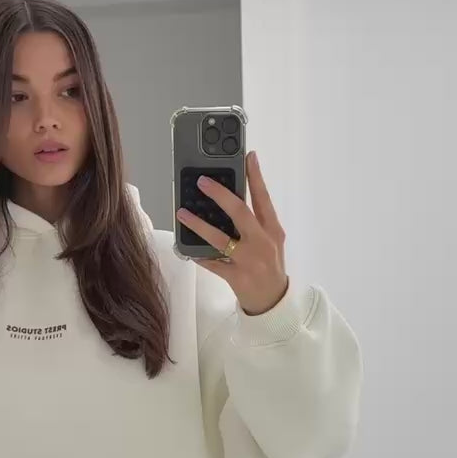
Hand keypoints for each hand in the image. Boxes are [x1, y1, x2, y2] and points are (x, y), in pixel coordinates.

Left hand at [176, 151, 288, 315]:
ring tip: (182, 213)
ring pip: (220, 238)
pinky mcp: (237, 277)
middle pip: (241, 212)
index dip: (255, 176)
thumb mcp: (270, 240)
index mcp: (272, 229)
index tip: (248, 156)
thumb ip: (256, 222)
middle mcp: (262, 242)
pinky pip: (213, 263)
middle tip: (202, 181)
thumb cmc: (269, 265)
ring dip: (199, 224)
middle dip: (220, 194)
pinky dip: (199, 255)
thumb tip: (230, 198)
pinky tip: (188, 248)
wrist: (274, 300)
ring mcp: (249, 260)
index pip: (264, 198)